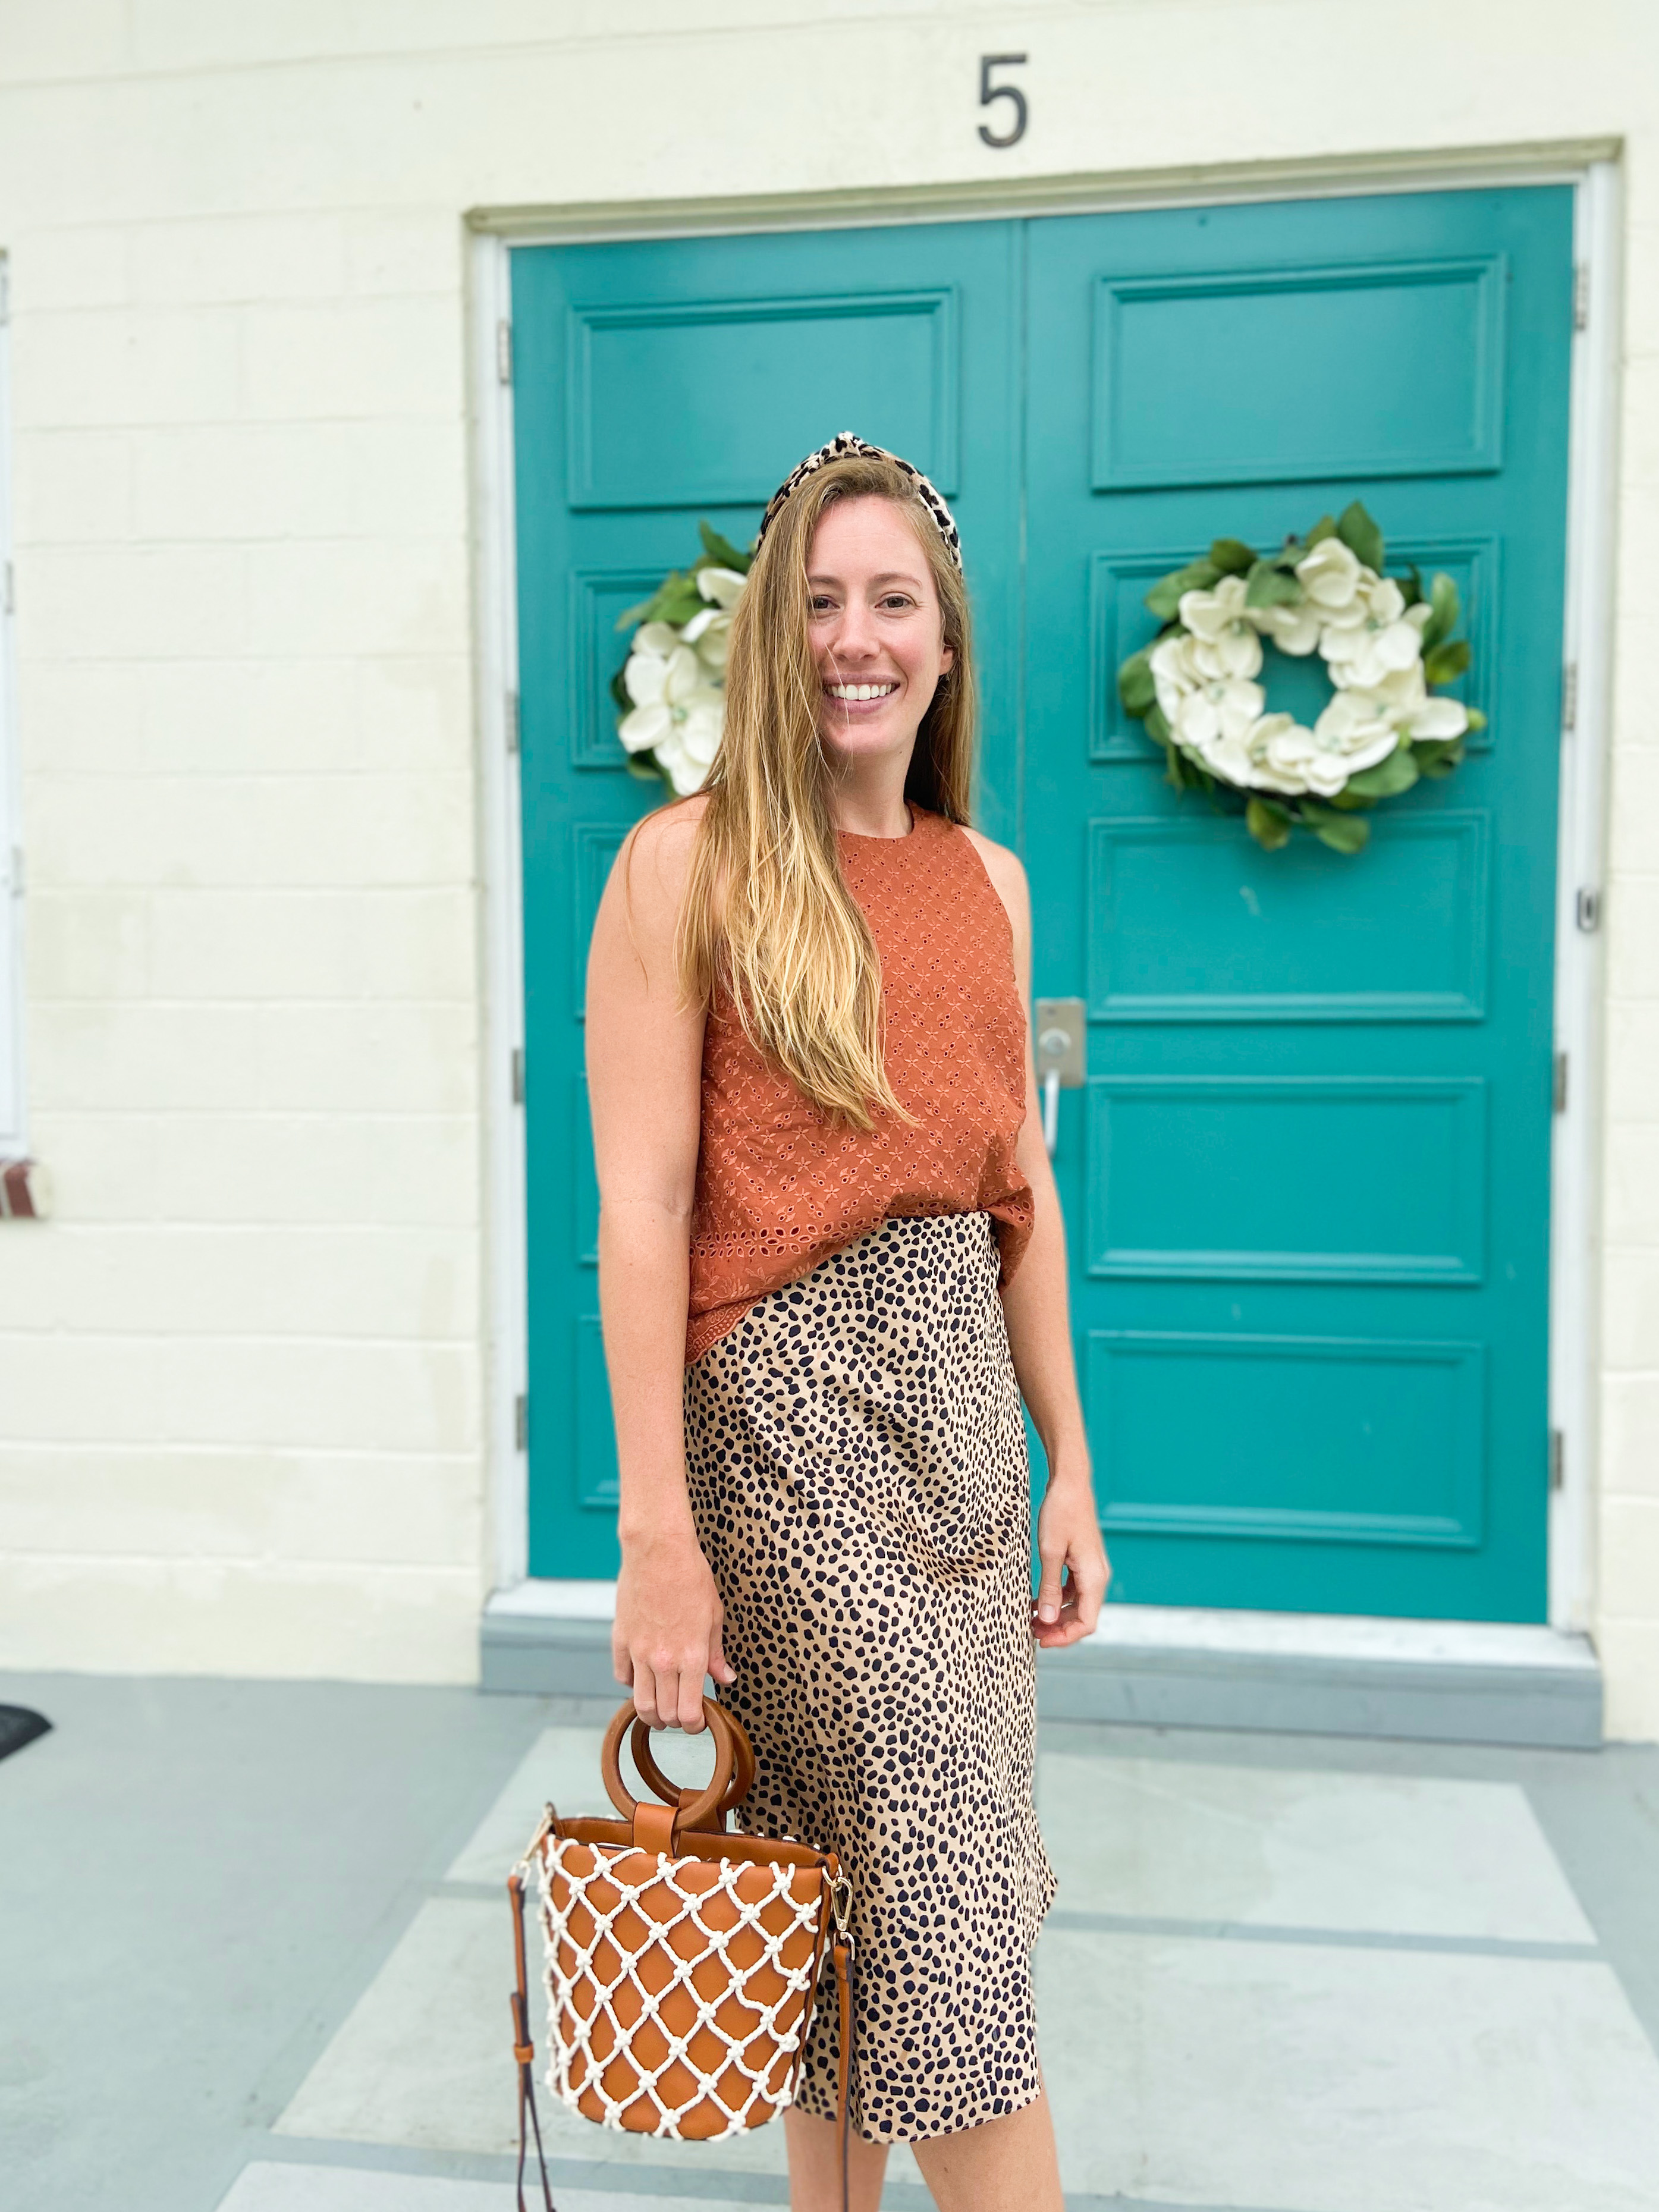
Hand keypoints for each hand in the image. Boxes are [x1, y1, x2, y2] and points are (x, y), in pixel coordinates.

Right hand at [613, 1526, 735, 1730]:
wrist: (658, 1550)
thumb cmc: (692, 1578)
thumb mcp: (714, 1616)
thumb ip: (716, 1653)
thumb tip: (725, 1678)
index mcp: (692, 1656)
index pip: (689, 1712)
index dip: (695, 1724)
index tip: (699, 1721)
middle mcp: (663, 1660)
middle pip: (664, 1714)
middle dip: (675, 1722)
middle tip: (681, 1715)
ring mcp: (638, 1651)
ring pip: (640, 1702)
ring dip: (651, 1713)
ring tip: (660, 1709)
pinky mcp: (620, 1639)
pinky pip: (623, 1676)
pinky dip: (632, 1684)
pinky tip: (643, 1677)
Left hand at [1032, 1471, 1109, 1648]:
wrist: (1070, 1483)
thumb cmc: (1060, 1513)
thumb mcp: (1050, 1552)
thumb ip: (1050, 1589)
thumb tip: (1048, 1621)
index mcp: (1094, 1577)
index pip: (1086, 1623)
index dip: (1064, 1637)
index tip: (1040, 1639)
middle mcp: (1097, 1576)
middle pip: (1082, 1617)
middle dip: (1058, 1629)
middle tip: (1029, 1631)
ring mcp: (1091, 1569)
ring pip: (1077, 1605)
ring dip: (1056, 1615)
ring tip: (1030, 1619)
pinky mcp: (1082, 1562)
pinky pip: (1073, 1590)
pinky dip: (1056, 1599)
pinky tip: (1036, 1601)